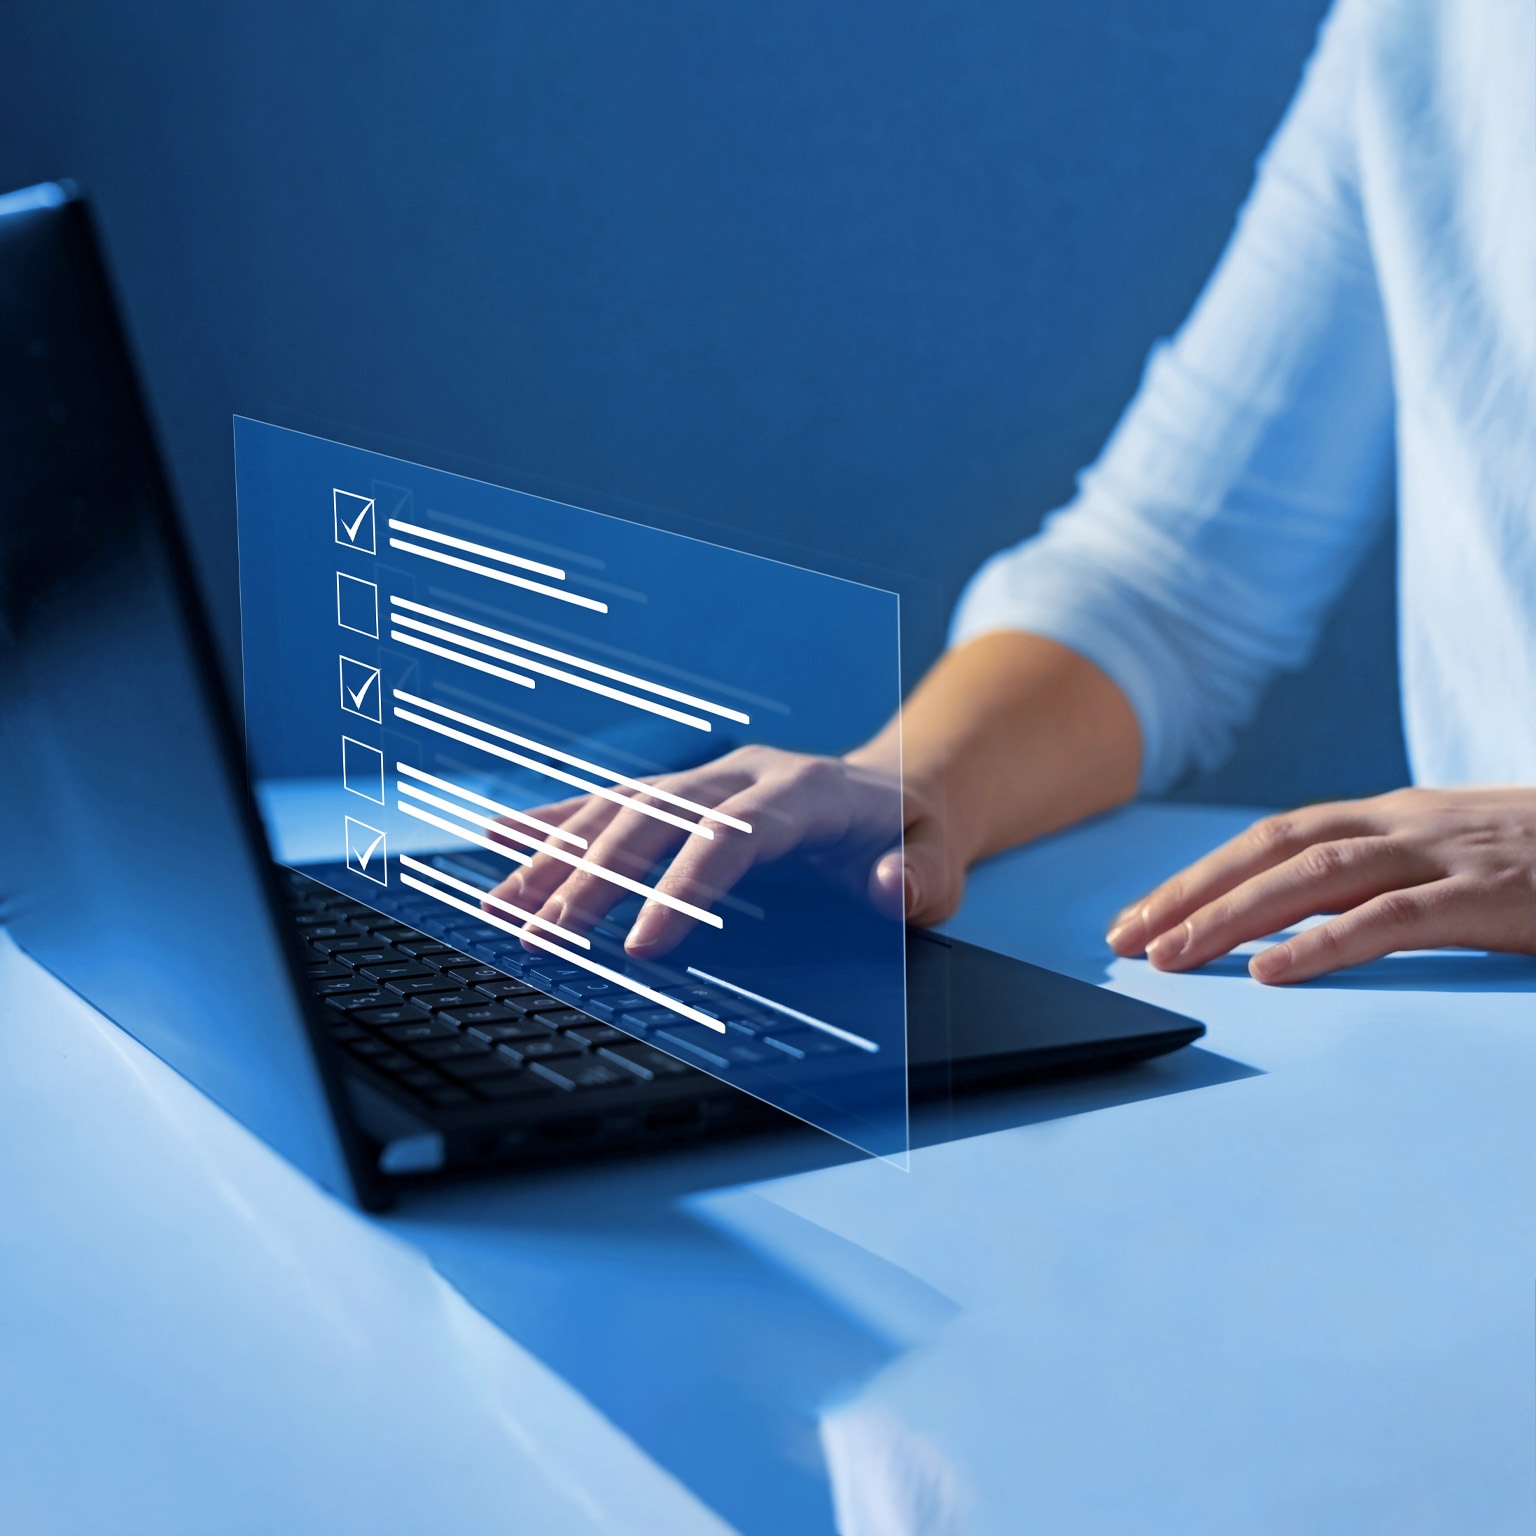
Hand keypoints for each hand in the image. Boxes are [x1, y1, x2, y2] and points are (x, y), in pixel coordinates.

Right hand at [485, 745, 967, 957]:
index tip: (642, 946)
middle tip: (543, 933)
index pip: (732, 835)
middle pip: (658, 816)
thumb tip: (888, 889)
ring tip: (503, 899)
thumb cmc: (918, 837)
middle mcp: (748, 774)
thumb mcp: (944, 861)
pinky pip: (618, 801)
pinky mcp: (690, 792)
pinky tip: (506, 836)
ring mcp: (713, 779)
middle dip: (595, 875)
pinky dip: (561, 818)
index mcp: (807, 792)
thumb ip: (924, 877)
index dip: (684, 885)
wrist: (902, 790)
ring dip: (559, 851)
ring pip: (624, 805)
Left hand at [1105, 787, 1535, 983]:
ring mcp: (1446, 855)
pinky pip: (1390, 919)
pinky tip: (1271, 972)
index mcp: (1388, 817)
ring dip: (1231, 916)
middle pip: (1271, 850)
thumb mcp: (1448, 860)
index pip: (1269, 840)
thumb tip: (1287, 922)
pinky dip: (1323, 944)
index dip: (1197, 876)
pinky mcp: (1489, 896)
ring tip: (1171, 955)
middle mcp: (1403, 825)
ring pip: (1313, 878)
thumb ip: (1376, 881)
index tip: (1136, 918)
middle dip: (1189, 893)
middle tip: (1125, 940)